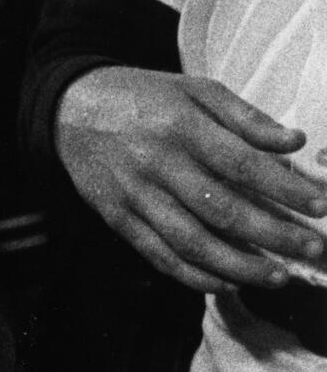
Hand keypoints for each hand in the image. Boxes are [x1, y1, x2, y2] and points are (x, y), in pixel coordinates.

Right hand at [55, 65, 326, 290]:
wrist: (69, 109)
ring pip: (191, 241)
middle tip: (314, 249)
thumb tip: (294, 142)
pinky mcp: (116, 217)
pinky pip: (158, 254)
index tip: (321, 206)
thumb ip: (244, 115)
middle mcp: (156, 163)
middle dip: (275, 235)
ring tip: (279, 276)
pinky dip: (194, 275)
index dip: (285, 189)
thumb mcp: (194, 88)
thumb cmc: (143, 96)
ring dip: (240, 266)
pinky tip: (226, 283)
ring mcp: (133, 195)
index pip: (242, 164)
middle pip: (222, 210)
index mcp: (180, 126)